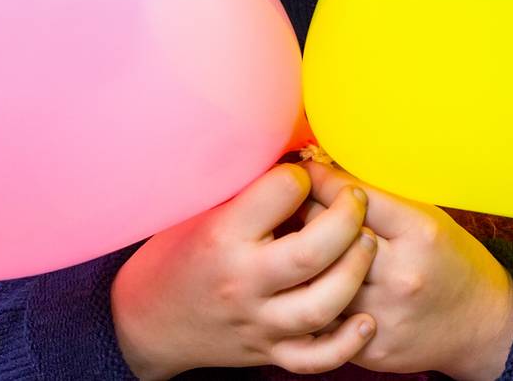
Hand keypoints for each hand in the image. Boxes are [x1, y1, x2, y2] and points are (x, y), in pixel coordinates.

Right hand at [109, 163, 378, 378]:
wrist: (144, 323)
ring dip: (355, 271)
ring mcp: (257, 322)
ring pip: (322, 305)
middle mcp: (242, 281)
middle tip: (357, 199)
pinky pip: (316, 358)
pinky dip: (347, 343)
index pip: (282, 193)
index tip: (305, 172)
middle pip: (313, 252)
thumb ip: (246, 190)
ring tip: (368, 243)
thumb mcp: (198, 211)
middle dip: (348, 218)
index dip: (302, 174)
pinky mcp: (268, 352)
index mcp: (222, 236)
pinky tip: (366, 318)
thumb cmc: (174, 255)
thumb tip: (295, 155)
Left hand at [296, 160, 512, 380]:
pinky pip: (323, 319)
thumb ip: (380, 201)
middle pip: (329, 236)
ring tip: (295, 244)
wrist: (481, 326)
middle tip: (294, 204)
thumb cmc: (451, 261)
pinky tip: (310, 285)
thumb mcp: (428, 218)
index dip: (322, 180)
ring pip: (318, 280)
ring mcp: (384, 315)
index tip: (306, 171)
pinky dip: (313, 299)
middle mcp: (401, 274)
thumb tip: (325, 175)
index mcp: (420, 233)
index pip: (353, 197)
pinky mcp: (370, 349)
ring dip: (302, 260)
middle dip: (307, 215)